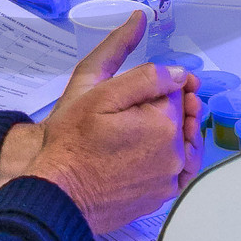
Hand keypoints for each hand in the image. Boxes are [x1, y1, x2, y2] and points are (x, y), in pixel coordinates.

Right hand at [0, 12, 202, 233]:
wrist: (58, 194)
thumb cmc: (70, 141)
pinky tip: (152, 152)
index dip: (159, 83)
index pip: (175, 88)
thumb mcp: (94, 89)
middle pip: (181, 115)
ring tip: (138, 129)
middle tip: (133, 109)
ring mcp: (170, 177)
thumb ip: (133, 64)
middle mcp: (174, 151)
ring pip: (182, 141)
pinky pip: (180, 170)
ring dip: (172, 130)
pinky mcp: (163, 196)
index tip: (140, 87)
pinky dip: (174, 157)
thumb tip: (159, 43)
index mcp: (163, 121)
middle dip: (165, 105)